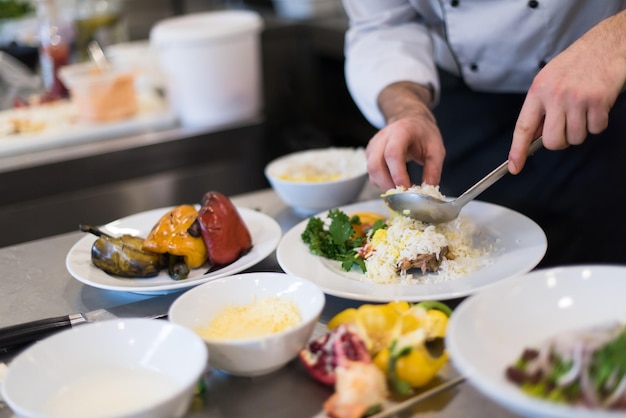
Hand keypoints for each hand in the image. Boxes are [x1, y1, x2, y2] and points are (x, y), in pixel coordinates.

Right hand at [366, 82, 445, 190]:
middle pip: (375, 165)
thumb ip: (433, 170)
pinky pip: (372, 173)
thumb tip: (428, 191)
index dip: (397, 174)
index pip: (393, 154)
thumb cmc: (423, 134)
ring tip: (400, 192)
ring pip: (371, 171)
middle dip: (387, 185)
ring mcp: (373, 146)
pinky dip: (382, 182)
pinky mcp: (370, 154)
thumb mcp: (436, 149)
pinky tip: (394, 184)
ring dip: (384, 186)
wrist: (410, 121)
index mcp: (400, 131)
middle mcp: (382, 137)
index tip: (407, 190)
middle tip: (402, 197)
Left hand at [508, 10, 625, 173]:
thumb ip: (540, 108)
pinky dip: (598, 122)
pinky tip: (597, 105)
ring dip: (582, 130)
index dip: (518, 150)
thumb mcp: (549, 80)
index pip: (523, 127)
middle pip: (554, 141)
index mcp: (538, 91)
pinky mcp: (598, 101)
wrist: (606, 44)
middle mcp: (555, 95)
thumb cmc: (576, 63)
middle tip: (567, 126)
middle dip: (561, 141)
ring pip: (576, 138)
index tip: (514, 167)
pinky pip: (596, 129)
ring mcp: (577, 98)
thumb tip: (534, 137)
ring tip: (584, 109)